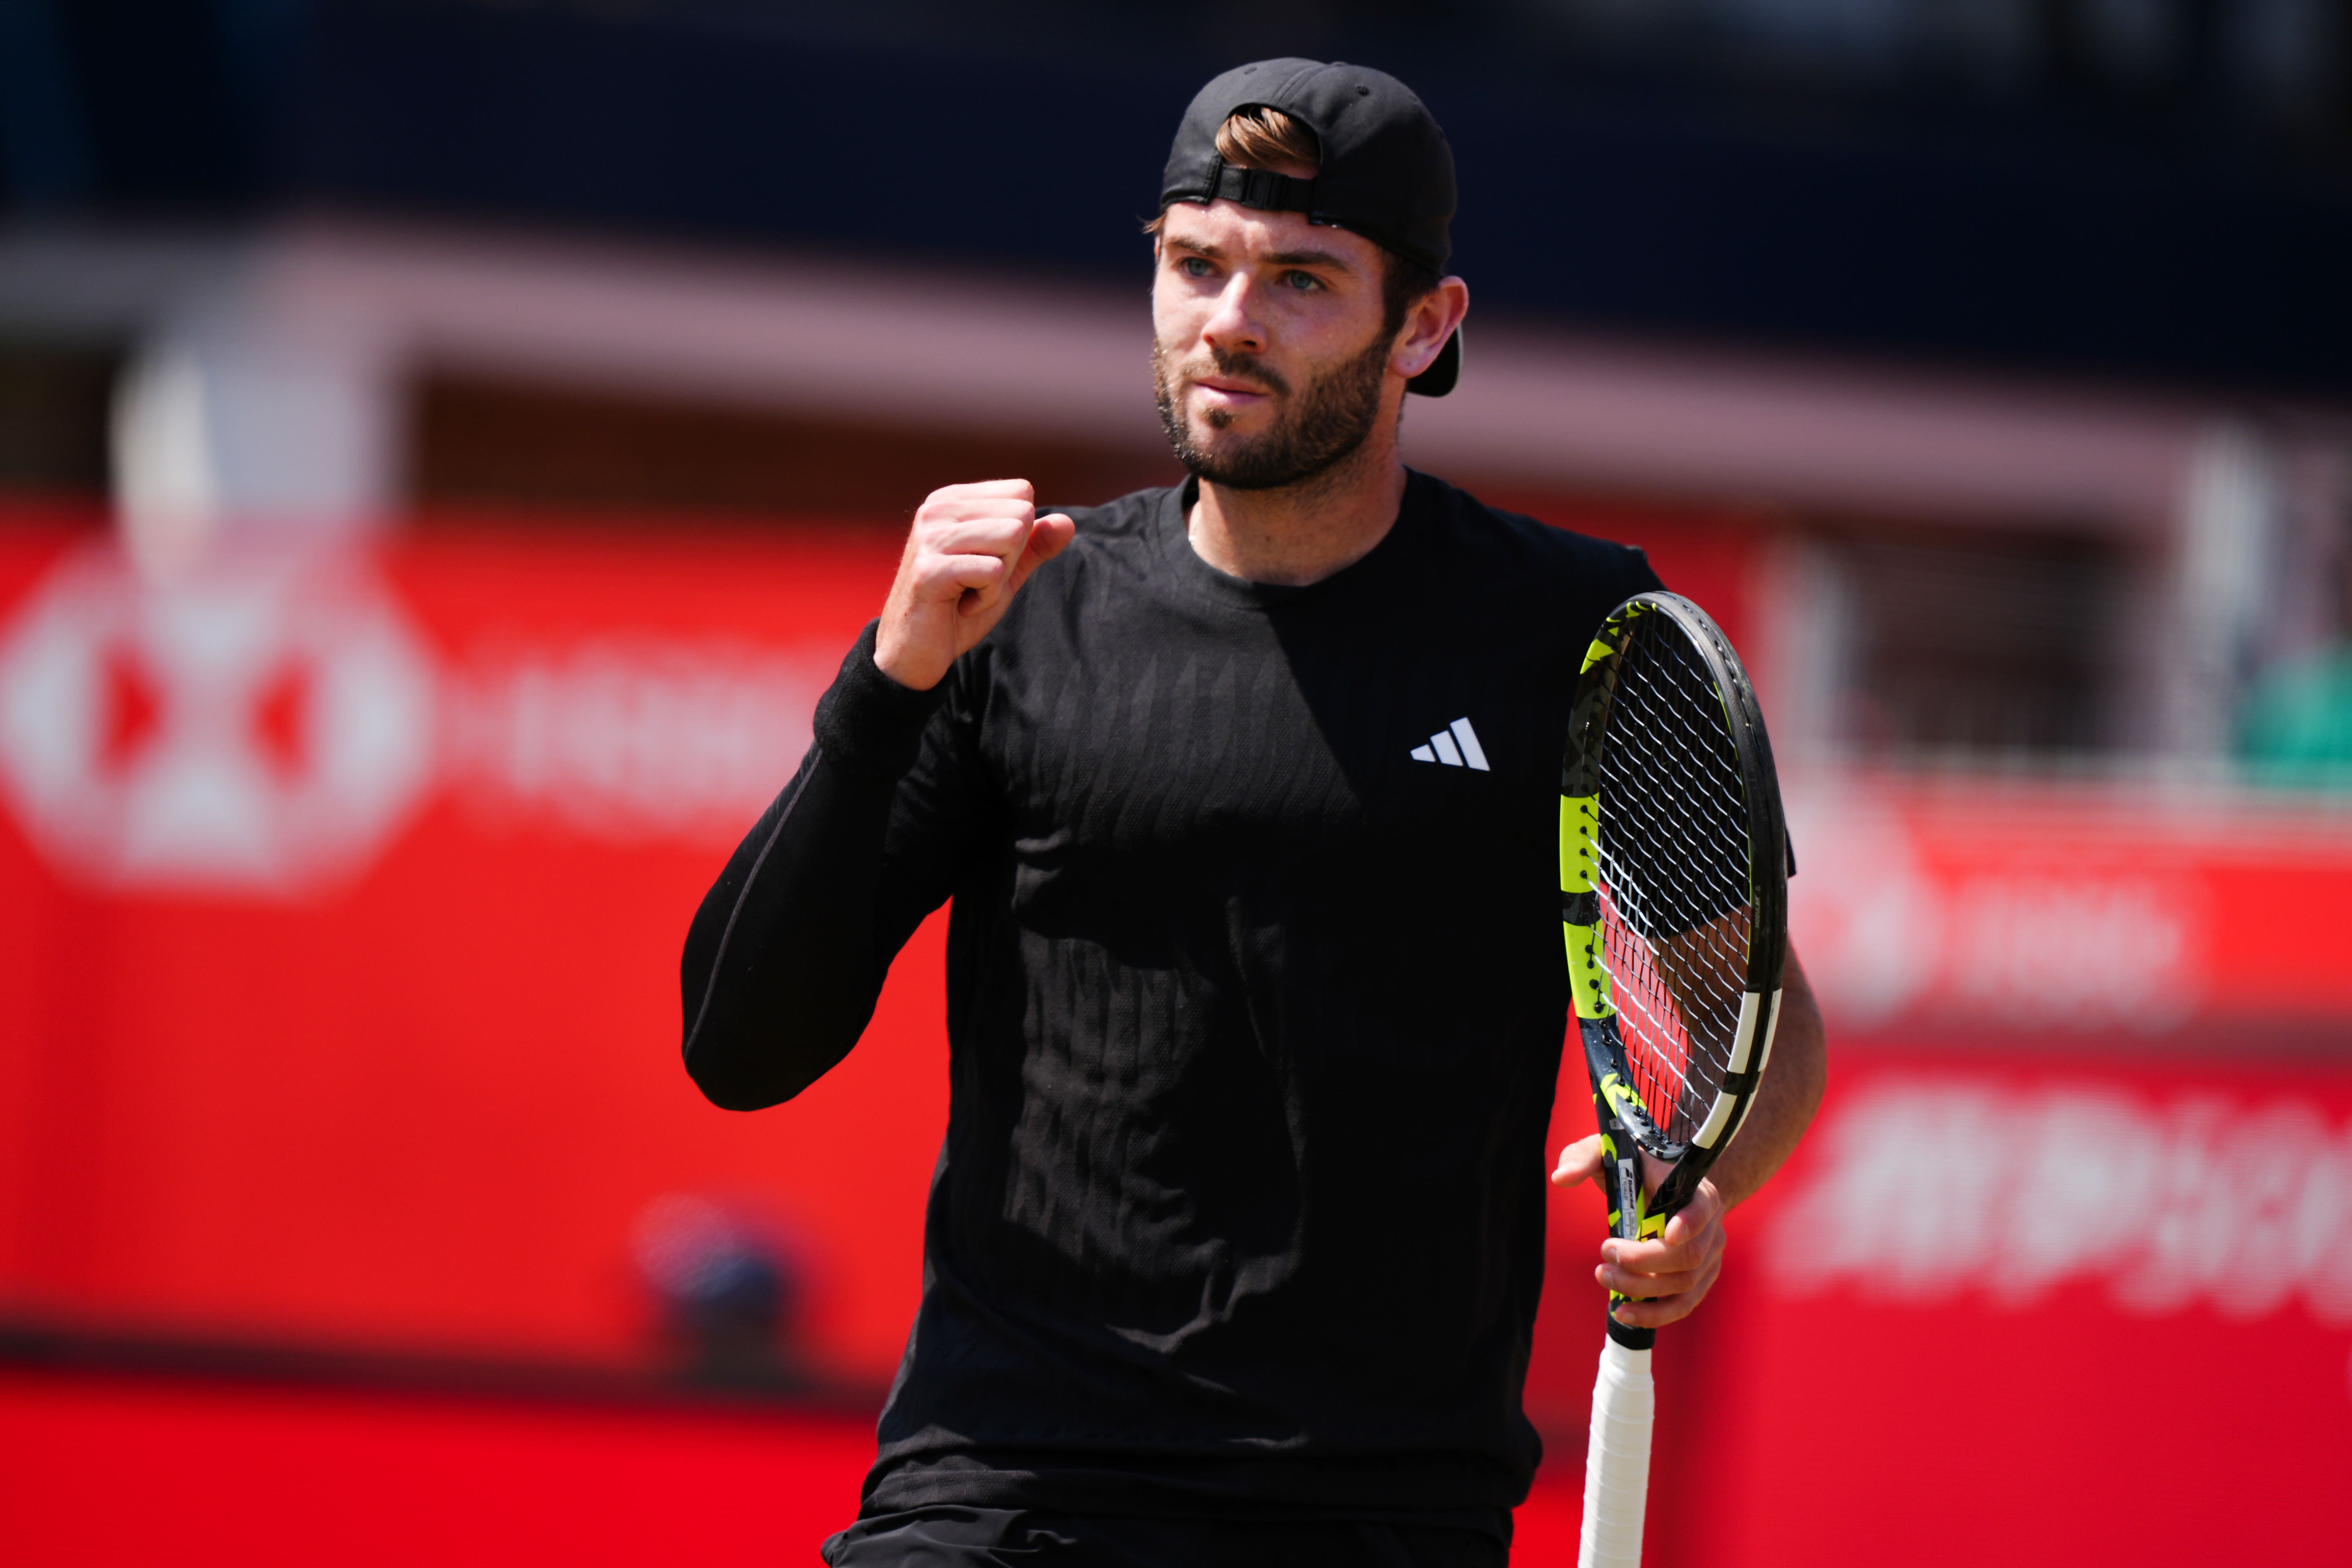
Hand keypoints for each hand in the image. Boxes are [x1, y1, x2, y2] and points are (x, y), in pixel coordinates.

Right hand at [874, 480, 1075, 690]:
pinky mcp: (929, 569)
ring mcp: (930, 537)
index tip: (985, 561)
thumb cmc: (957, 608)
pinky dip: (985, 599)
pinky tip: (959, 606)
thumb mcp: (1005, 573)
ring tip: (966, 592)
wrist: (915, 652)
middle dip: (1011, 559)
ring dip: (999, 580)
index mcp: (953, 500)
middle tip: (975, 581)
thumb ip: (1035, 546)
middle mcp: (937, 510)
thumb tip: (1068, 522)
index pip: (1021, 493)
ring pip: (1010, 537)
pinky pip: (992, 572)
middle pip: (1020, 515)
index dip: (1019, 536)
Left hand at [1551, 1134, 1727, 1329]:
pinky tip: (1624, 1313)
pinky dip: (1654, 1314)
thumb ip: (1584, 1158)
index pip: (1703, 1206)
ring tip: (1604, 1276)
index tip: (1668, 1235)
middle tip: (1605, 1252)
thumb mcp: (1608, 1152)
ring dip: (1641, 1288)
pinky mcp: (1698, 1281)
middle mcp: (1710, 1227)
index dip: (1691, 1222)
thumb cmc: (1636, 1169)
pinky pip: (1682, 1305)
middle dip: (1644, 1261)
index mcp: (1696, 1190)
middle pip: (1688, 1255)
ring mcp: (1708, 1258)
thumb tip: (1561, 1178)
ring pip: (1683, 1284)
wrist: (1664, 1188)